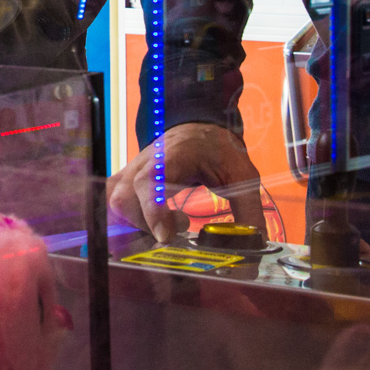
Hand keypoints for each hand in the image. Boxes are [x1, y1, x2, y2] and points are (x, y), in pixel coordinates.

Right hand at [108, 122, 265, 241]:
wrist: (199, 125)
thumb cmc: (218, 148)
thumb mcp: (241, 175)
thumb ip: (248, 210)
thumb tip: (255, 244)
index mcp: (173, 155)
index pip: (149, 181)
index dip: (151, 210)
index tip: (165, 235)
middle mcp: (145, 162)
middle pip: (123, 197)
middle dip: (144, 224)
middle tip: (176, 229)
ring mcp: (131, 170)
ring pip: (114, 202)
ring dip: (135, 224)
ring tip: (167, 226)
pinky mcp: (127, 180)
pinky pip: (114, 203)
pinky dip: (128, 221)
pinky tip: (153, 225)